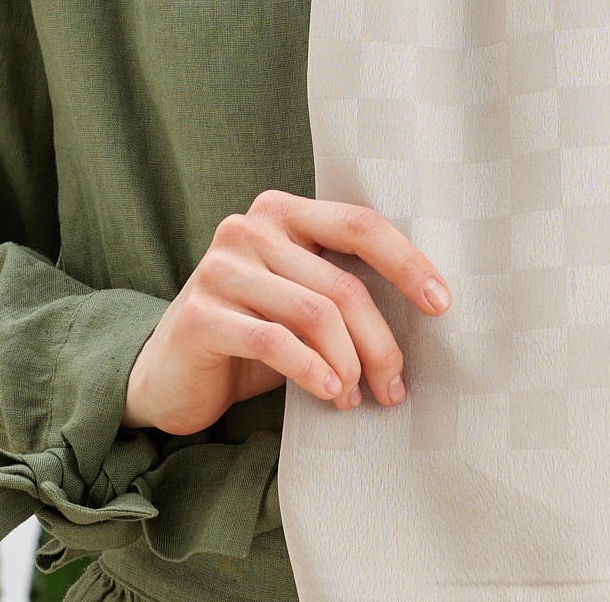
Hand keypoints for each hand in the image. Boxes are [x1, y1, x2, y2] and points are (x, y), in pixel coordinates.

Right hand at [120, 189, 451, 436]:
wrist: (169, 375)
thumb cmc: (251, 334)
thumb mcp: (297, 299)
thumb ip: (338, 287)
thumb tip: (423, 311)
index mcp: (281, 211)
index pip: (358, 224)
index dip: (406, 262)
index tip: (441, 303)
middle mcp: (248, 228)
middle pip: (341, 283)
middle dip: (380, 341)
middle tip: (395, 385)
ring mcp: (221, 268)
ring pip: (315, 314)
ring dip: (349, 364)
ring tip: (357, 397)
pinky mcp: (201, 315)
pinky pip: (275, 342)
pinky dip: (312, 371)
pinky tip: (330, 394)